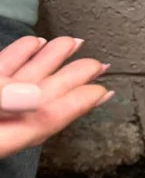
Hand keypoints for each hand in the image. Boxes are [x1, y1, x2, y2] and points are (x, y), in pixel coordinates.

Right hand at [0, 36, 111, 157]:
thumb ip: (3, 103)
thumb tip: (35, 95)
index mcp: (3, 134)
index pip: (48, 119)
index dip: (78, 105)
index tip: (102, 92)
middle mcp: (1, 118)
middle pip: (42, 97)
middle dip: (72, 79)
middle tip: (98, 65)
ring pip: (24, 78)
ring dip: (50, 58)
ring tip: (73, 43)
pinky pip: (2, 68)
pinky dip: (20, 54)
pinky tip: (36, 42)